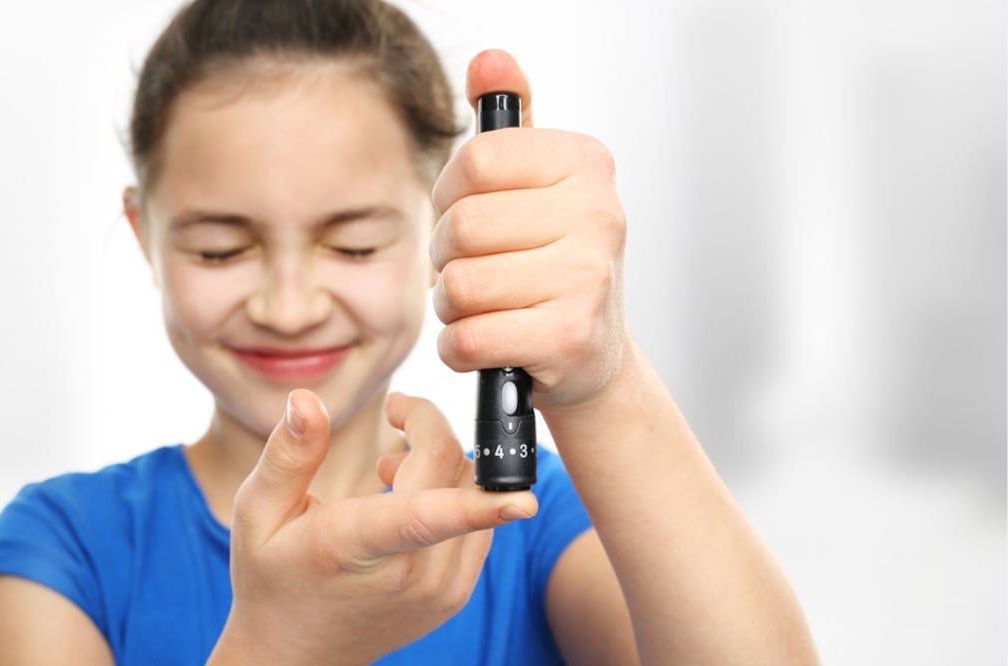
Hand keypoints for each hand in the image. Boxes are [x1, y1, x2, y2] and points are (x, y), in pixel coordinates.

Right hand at [209, 389, 536, 664]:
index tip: (524, 499)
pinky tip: (409, 496)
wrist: (295, 655)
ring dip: (444, 463)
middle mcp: (411, 575)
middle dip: (431, 428)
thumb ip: (288, 454)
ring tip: (390, 467)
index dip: (481, 505)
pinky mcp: (455, 594)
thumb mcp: (258, 513)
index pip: (427, 518)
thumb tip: (305, 399)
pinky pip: (478, 523)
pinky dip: (455, 496)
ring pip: (474, 493)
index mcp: (357, 548)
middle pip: (456, 474)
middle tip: (395, 415)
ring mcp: (440, 590)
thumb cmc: (271, 576)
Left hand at [431, 49, 628, 410]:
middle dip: (445, 258)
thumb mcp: (536, 185)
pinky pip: (468, 339)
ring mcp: (588, 278)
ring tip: (482, 308)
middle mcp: (599, 214)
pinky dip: (459, 348)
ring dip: (451, 307)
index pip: (473, 161)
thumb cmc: (551, 263)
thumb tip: (490, 62)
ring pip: (458, 286)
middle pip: (459, 226)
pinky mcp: (570, 338)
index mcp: (586, 163)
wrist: (593, 354)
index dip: (450, 196)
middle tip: (473, 271)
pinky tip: (486, 342)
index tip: (470, 217)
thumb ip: (508, 121)